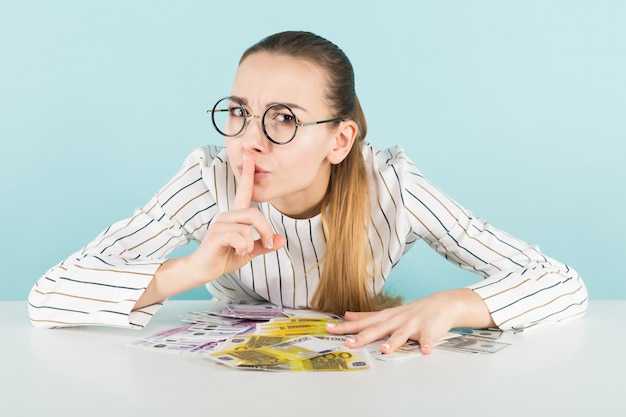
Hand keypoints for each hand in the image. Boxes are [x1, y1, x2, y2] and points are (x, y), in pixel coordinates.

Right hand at [187, 152, 284, 284]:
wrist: (202, 270)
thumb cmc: (224, 257)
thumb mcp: (249, 251)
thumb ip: (264, 244)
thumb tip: (281, 240)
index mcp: (235, 217)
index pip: (243, 191)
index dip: (247, 174)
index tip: (250, 156)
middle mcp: (226, 216)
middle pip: (254, 213)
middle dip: (265, 230)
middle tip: (266, 244)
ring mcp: (219, 224)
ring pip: (247, 226)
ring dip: (251, 243)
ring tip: (243, 251)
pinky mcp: (216, 234)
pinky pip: (239, 236)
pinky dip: (243, 247)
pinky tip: (237, 251)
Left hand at [325, 289, 494, 354]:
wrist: (442, 303)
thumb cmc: (412, 311)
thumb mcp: (388, 312)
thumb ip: (367, 316)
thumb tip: (347, 315)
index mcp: (386, 317)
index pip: (362, 323)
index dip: (346, 327)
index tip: (329, 329)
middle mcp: (396, 320)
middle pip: (377, 329)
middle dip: (363, 336)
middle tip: (349, 343)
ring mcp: (413, 324)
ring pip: (401, 334)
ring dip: (393, 342)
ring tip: (384, 349)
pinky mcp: (429, 330)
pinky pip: (427, 339)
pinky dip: (426, 345)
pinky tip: (425, 352)